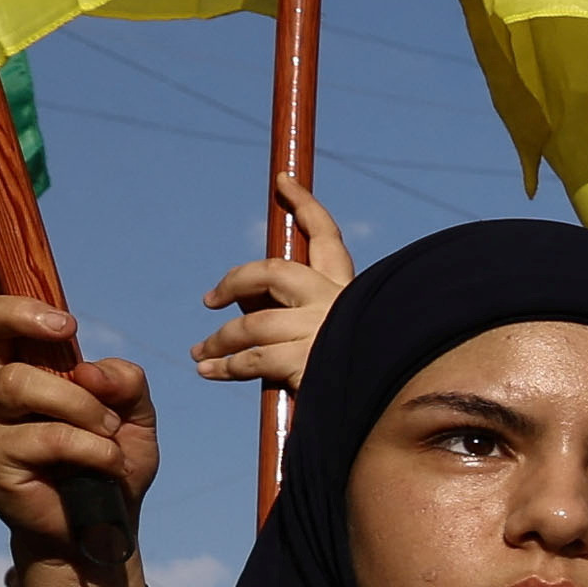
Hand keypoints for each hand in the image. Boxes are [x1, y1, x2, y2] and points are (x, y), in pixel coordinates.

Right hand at [0, 256, 152, 586]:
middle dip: (18, 314)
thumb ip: (125, 381)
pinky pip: (43, 435)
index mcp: (25, 364)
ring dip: (78, 403)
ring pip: (21, 383)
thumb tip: (94, 366)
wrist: (104, 526)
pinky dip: (88, 446)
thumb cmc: (110, 462)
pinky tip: (105, 462)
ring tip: (106, 431)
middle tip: (65, 328)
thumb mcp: (135, 414)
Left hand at [189, 186, 353, 390]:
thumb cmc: (361, 374)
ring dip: (219, 339)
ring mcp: (322, 330)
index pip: (327, 237)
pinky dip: (225, 366)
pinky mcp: (308, 362)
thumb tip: (246, 301)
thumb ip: (298, 311)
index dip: (304, 204)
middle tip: (211, 299)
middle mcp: (337, 303)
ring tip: (200, 352)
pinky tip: (210, 371)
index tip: (282, 180)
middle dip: (235, 281)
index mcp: (350, 291)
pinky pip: (252, 359)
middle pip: (273, 272)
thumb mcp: (333, 332)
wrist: (387, 405)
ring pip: (252, 323)